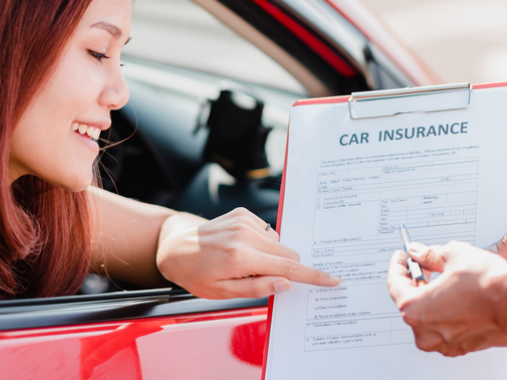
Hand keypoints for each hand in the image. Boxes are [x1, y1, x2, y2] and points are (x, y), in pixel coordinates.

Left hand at [156, 207, 340, 298]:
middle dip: (282, 267)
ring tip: (244, 262)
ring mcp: (243, 221)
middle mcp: (244, 235)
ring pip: (278, 242)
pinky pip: (267, 231)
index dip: (312, 275)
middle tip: (258, 276)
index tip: (331, 279)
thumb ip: (257, 289)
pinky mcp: (242, 213)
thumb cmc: (196, 274)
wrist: (175, 247)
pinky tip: (242, 247)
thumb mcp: (222, 293)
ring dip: (270, 255)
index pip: (286, 267)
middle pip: (287, 253)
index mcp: (240, 257)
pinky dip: (261, 242)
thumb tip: (286, 284)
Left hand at [387, 241, 506, 355]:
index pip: (395, 285)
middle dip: (415, 282)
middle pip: (411, 303)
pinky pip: (447, 327)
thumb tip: (419, 253)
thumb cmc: (488, 283)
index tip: (402, 258)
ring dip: (433, 298)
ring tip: (444, 279)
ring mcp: (445, 343)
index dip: (398, 267)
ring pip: (430, 317)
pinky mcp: (463, 346)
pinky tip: (459, 296)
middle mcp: (426, 332)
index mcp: (415, 310)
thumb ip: (429, 255)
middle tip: (423, 265)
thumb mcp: (453, 256)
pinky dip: (448, 312)